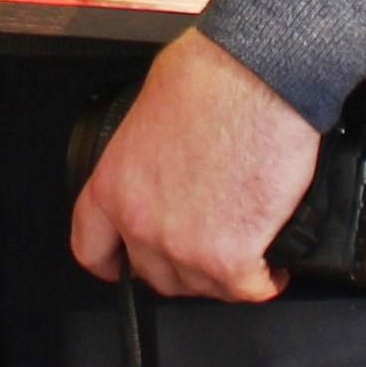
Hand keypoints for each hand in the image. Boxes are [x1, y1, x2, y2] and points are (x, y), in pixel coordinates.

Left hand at [69, 31, 322, 302]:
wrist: (259, 78)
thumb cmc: (213, 76)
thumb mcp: (150, 110)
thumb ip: (145, 155)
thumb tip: (163, 162)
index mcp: (113, 185)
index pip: (92, 247)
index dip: (114, 261)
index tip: (128, 265)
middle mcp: (140, 222)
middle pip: (155, 274)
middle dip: (184, 263)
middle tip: (210, 243)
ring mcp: (184, 246)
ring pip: (203, 285)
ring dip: (226, 273)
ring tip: (248, 248)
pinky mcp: (230, 257)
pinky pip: (247, 289)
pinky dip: (264, 280)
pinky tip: (273, 266)